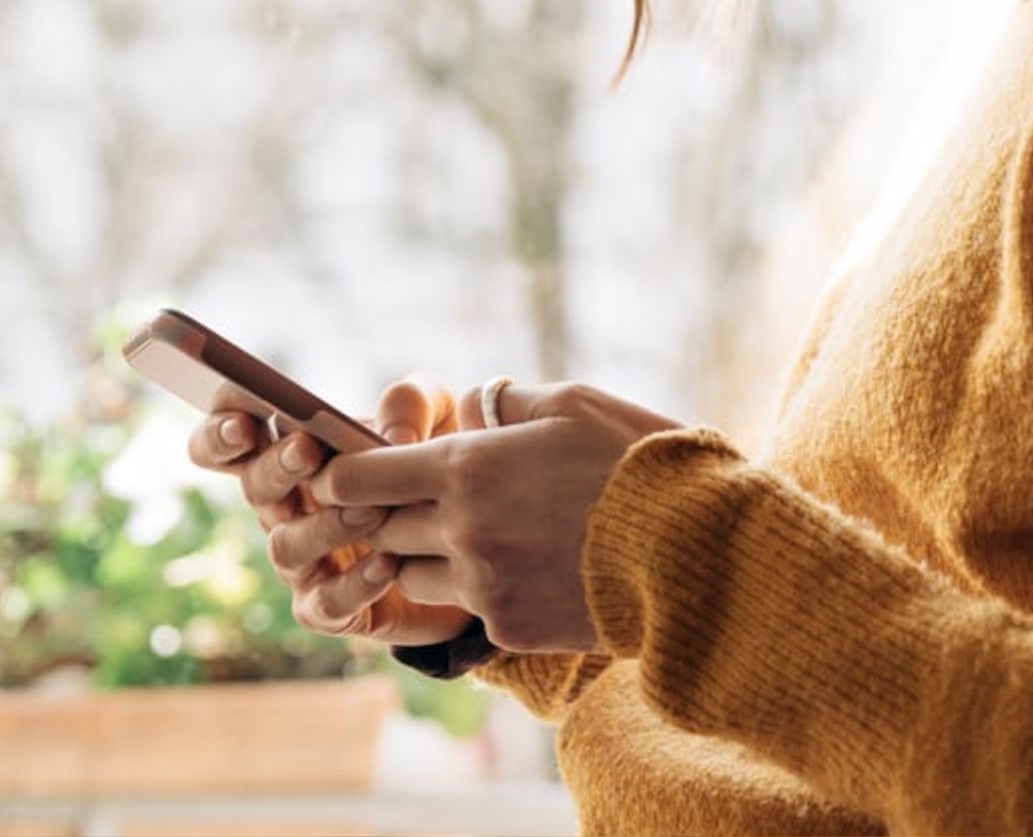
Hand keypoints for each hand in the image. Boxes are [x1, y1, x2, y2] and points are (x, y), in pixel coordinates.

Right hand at [186, 375, 472, 647]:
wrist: (471, 531)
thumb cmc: (435, 460)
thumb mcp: (433, 414)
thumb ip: (410, 403)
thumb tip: (393, 437)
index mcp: (292, 451)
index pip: (228, 438)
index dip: (220, 429)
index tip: (244, 422)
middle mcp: (285, 506)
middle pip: (254, 486)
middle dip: (274, 468)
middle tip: (307, 451)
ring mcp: (303, 560)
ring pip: (286, 546)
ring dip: (326, 526)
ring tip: (375, 509)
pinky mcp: (330, 608)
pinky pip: (326, 603)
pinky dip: (355, 584)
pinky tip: (389, 564)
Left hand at [308, 381, 681, 653]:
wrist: (694, 550)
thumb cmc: (636, 460)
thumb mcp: (572, 402)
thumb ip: (504, 402)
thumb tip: (468, 408)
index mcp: (469, 467)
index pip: (362, 477)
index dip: (341, 475)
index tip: (338, 474)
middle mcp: (462, 531)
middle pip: (382, 529)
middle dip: (390, 513)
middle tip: (415, 497)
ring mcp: (483, 587)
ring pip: (415, 576)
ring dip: (429, 554)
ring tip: (474, 533)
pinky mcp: (510, 630)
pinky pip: (468, 610)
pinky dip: (480, 589)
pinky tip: (524, 567)